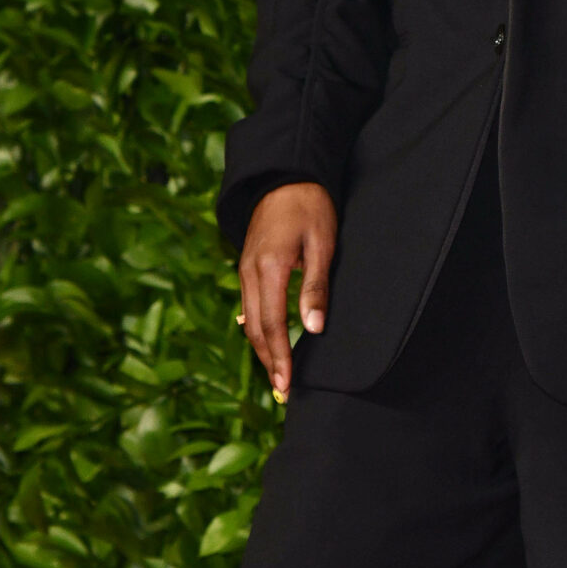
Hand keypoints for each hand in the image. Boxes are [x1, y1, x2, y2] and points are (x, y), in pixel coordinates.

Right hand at [237, 183, 336, 401]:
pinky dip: (257, 330)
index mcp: (269, 267)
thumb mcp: (322, 243)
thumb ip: (315, 286)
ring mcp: (245, 269)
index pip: (273, 325)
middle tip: (283, 390)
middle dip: (269, 362)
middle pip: (255, 329)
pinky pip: (248, 306)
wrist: (284, 177)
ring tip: (277, 375)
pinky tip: (266, 344)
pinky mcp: (247, 266)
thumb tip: (313, 328)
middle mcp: (250, 272)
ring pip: (248, 320)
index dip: (280, 357)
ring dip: (262, 349)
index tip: (287, 384)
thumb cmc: (310, 207)